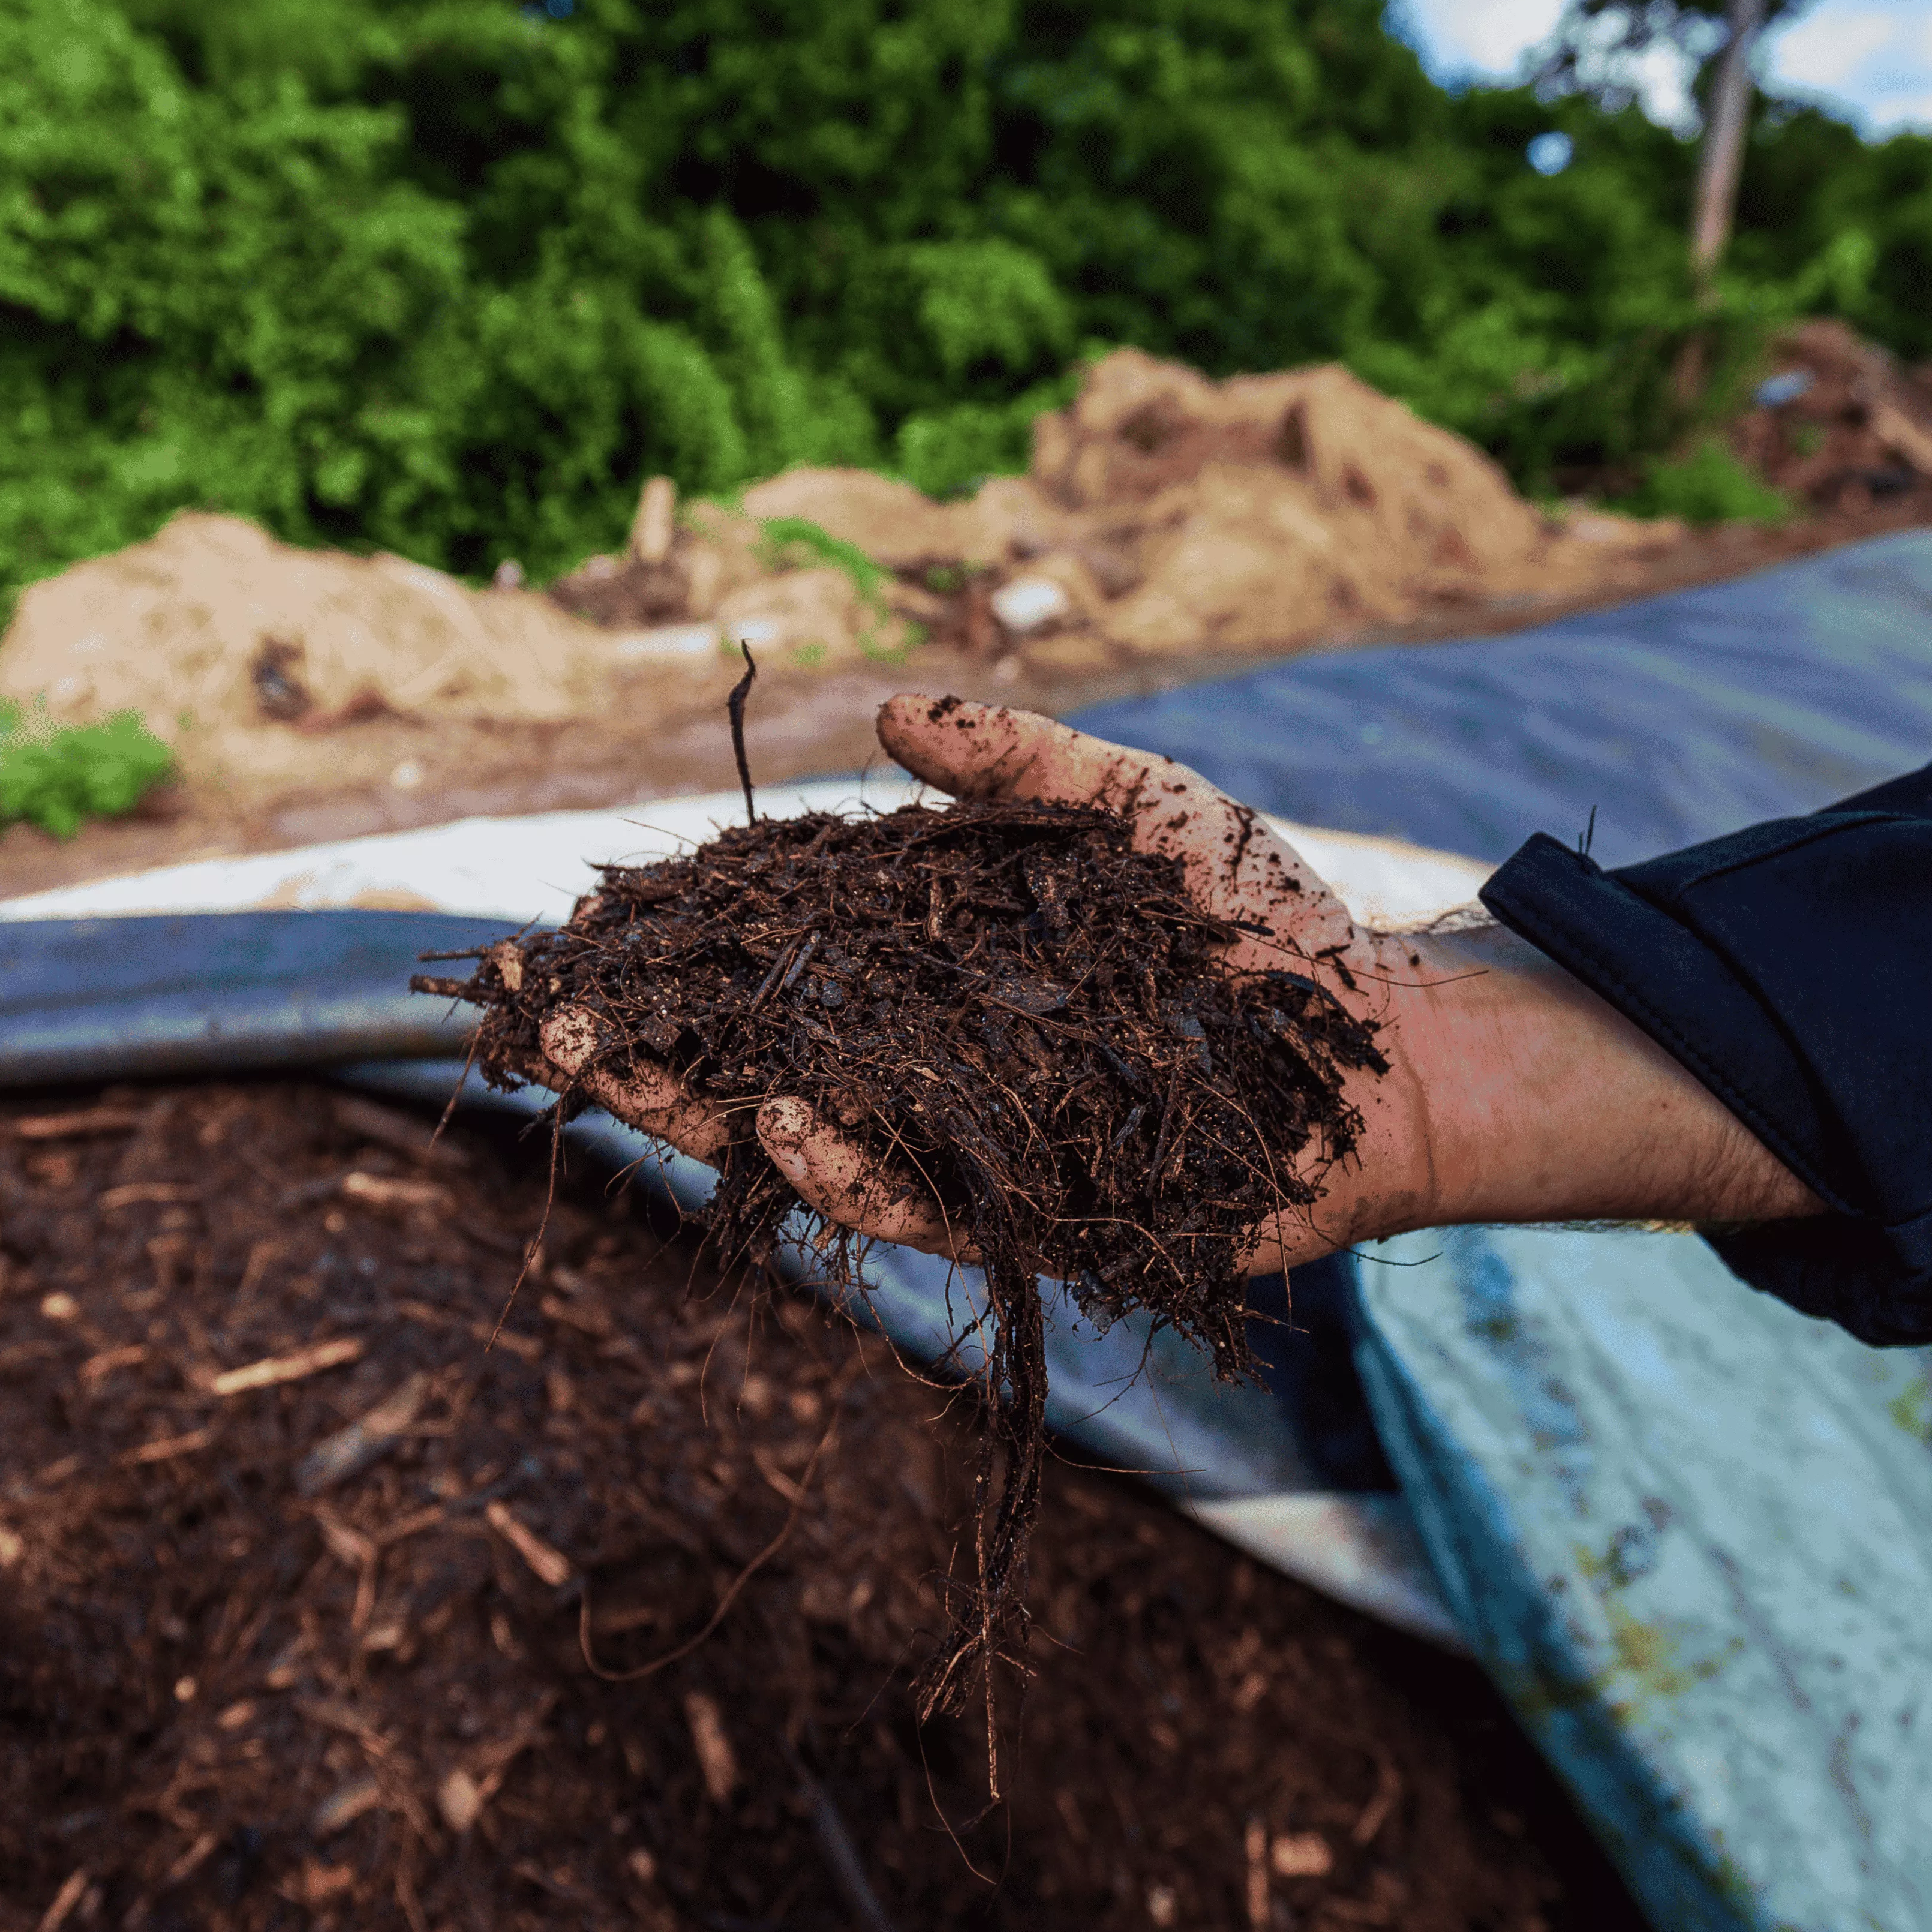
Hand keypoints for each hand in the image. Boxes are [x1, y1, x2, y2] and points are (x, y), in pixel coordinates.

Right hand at [541, 695, 1820, 1262]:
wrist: (1391, 1050)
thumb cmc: (1272, 927)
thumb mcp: (1140, 811)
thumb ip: (1020, 765)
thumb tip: (883, 712)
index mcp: (932, 970)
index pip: (766, 962)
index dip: (667, 951)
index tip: (567, 929)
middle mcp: (930, 1061)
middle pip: (750, 1057)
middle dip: (638, 1043)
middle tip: (540, 1018)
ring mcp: (972, 1145)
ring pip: (804, 1141)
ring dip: (698, 1109)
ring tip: (613, 1061)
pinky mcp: (1032, 1219)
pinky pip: (912, 1208)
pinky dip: (841, 1166)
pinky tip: (780, 1114)